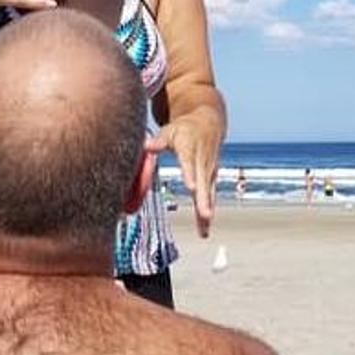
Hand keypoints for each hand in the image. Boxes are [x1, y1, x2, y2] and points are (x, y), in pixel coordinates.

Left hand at [146, 116, 220, 237]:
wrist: (208, 124)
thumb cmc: (184, 129)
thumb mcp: (170, 131)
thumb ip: (158, 141)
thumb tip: (145, 145)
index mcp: (190, 150)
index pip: (190, 163)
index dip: (190, 175)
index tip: (191, 187)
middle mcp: (202, 163)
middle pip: (203, 183)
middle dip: (203, 200)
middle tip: (205, 215)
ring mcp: (208, 172)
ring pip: (208, 194)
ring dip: (206, 212)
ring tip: (204, 231)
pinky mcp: (210, 179)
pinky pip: (209, 198)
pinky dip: (206, 214)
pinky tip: (204, 230)